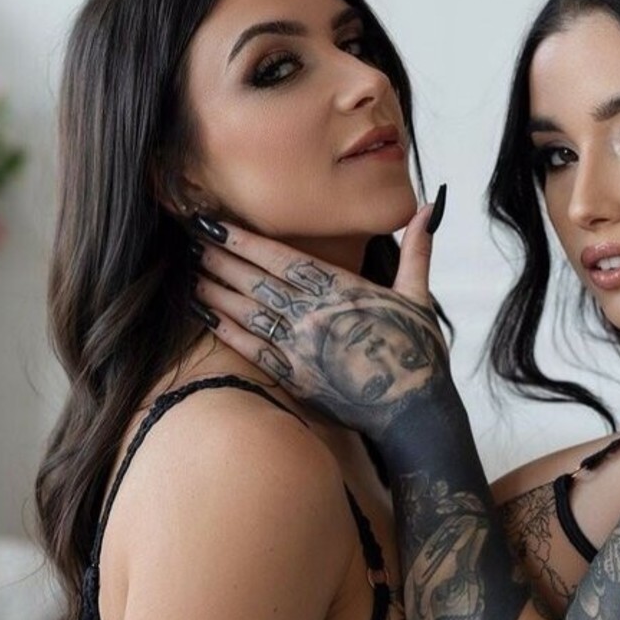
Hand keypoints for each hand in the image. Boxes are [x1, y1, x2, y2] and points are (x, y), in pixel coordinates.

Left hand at [190, 196, 447, 434]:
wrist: (413, 411)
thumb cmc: (418, 355)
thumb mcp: (418, 297)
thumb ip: (416, 251)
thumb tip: (428, 208)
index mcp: (341, 290)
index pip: (281, 258)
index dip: (243, 240)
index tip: (215, 225)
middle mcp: (315, 314)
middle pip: (256, 280)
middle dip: (221, 259)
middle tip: (191, 242)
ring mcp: (301, 346)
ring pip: (248, 310)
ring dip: (216, 290)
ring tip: (191, 274)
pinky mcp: (294, 377)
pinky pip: (251, 348)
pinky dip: (225, 329)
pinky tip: (204, 313)